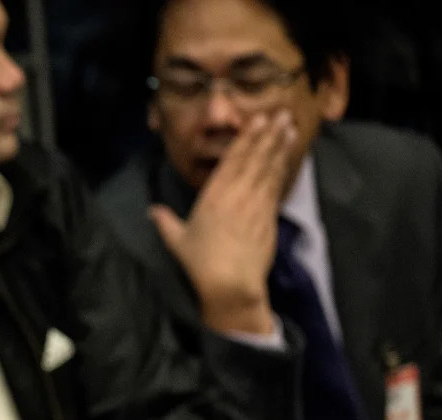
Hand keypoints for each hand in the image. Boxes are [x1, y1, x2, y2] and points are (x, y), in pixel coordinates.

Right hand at [150, 111, 296, 333]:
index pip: (232, 160)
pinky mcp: (269, 216)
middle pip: (254, 158)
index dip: (245, 138)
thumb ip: (166, 222)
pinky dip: (283, 168)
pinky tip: (288, 155)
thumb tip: (152, 211)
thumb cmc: (201, 263)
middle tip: (281, 114)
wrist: (231, 283)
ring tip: (289, 127)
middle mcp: (235, 194)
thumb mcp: (178, 241)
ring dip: (279, 146)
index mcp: (212, 195)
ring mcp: (255, 204)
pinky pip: (276, 186)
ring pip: (269, 168)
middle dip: (267, 134)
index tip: (256, 120)